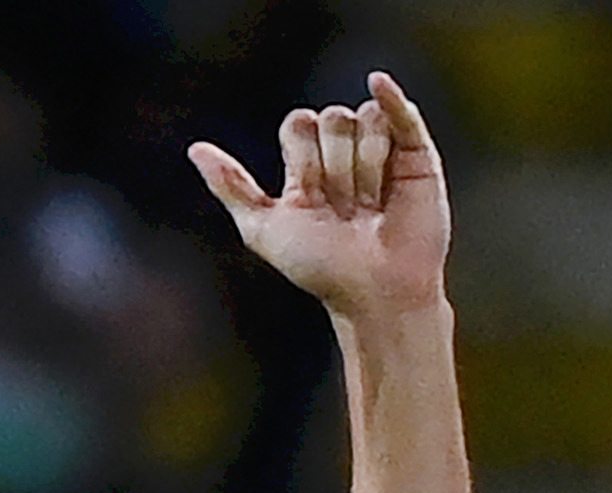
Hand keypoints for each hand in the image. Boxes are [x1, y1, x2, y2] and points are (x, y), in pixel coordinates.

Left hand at [189, 72, 449, 321]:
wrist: (374, 291)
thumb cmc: (321, 269)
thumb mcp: (264, 230)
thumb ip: (231, 188)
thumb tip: (194, 148)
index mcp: (307, 166)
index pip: (297, 124)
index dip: (302, 157)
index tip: (311, 196)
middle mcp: (342, 153)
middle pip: (330, 119)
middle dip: (335, 166)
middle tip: (346, 208)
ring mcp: (381, 151)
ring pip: (362, 119)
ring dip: (364, 166)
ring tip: (371, 206)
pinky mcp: (417, 156)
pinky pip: (399, 112)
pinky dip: (391, 96)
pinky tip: (377, 82)